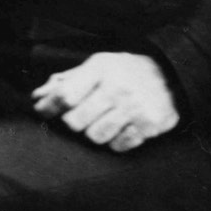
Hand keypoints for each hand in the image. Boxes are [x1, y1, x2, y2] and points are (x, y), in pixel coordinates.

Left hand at [32, 51, 180, 152]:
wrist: (172, 74)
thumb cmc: (126, 71)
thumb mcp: (98, 65)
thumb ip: (67, 81)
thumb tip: (38, 97)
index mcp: (101, 69)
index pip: (65, 95)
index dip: (48, 107)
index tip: (44, 110)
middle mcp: (118, 88)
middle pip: (76, 122)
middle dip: (74, 121)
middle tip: (83, 115)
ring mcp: (135, 108)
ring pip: (95, 137)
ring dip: (96, 132)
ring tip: (105, 120)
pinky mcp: (150, 125)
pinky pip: (119, 145)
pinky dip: (116, 140)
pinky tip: (122, 126)